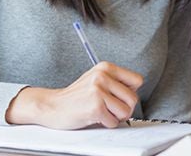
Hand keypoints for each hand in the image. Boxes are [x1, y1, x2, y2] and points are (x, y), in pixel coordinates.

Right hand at [5, 62, 142, 128]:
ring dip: (115, 117)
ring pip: (126, 111)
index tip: (118, 97)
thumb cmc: (76, 97)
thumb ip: (115, 82)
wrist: (53, 106)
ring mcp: (98, 90)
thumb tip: (136, 92)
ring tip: (101, 112)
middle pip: (133, 98)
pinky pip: (113, 122)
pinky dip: (105, 124)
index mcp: (105, 67)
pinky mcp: (95, 106)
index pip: (137, 80)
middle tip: (109, 109)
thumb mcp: (96, 80)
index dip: (129, 92)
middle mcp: (102, 76)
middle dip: (123, 109)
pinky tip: (93, 116)